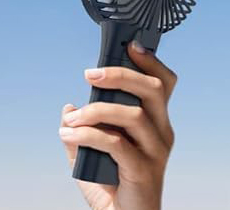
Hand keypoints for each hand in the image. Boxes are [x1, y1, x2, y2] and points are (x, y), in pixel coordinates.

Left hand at [59, 41, 176, 209]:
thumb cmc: (112, 183)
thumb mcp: (91, 149)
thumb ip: (81, 127)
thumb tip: (68, 107)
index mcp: (153, 123)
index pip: (161, 85)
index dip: (149, 62)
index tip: (128, 45)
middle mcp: (160, 134)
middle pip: (152, 91)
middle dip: (120, 75)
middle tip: (89, 75)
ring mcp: (154, 152)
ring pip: (133, 114)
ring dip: (95, 110)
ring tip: (71, 120)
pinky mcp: (142, 171)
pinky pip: (116, 142)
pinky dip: (88, 134)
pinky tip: (68, 135)